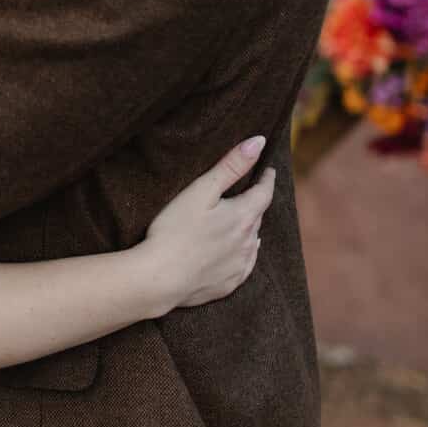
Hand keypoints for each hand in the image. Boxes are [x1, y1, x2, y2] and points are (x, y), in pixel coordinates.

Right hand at [143, 136, 273, 313]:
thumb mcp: (200, 190)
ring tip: (240, 221)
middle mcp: (248, 242)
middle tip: (248, 193)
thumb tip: (258, 142)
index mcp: (244, 216)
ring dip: (248, 229)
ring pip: (252, 242)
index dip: (266, 179)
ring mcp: (239, 265)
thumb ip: (230, 166)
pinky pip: (243, 265)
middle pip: (257, 216)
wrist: (159, 278)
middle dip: (254, 203)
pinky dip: (241, 254)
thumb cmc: (174, 230)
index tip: (267, 170)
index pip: (265, 192)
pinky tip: (235, 253)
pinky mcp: (228, 284)